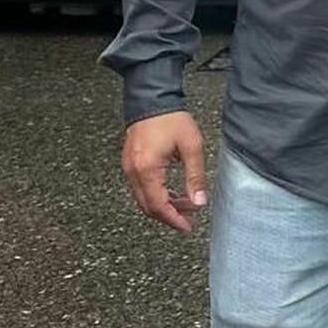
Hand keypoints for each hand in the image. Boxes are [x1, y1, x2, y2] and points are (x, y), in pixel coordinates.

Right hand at [121, 111, 208, 233]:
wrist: (151, 100)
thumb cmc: (171, 119)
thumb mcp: (191, 147)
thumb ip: (195, 177)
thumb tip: (199, 202)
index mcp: (147, 169)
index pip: (158, 206)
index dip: (173, 220)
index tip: (187, 227)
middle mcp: (133, 172)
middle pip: (148, 206)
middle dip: (169, 215)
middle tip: (189, 219)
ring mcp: (128, 168)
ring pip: (143, 198)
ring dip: (163, 205)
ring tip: (185, 204)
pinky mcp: (129, 163)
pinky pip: (140, 187)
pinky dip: (156, 194)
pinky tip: (172, 192)